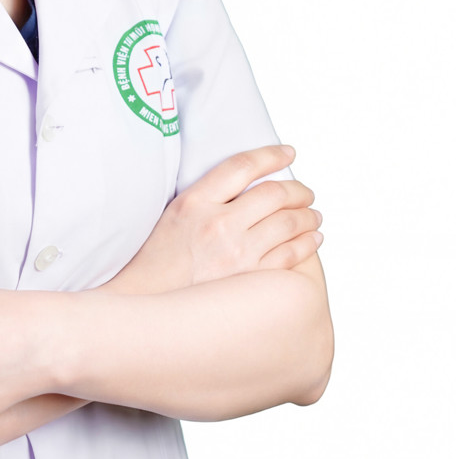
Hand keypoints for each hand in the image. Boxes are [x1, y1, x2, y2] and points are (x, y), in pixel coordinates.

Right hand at [105, 144, 321, 295]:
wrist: (145, 304)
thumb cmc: (157, 261)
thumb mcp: (173, 214)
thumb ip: (206, 197)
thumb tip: (245, 184)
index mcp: (194, 202)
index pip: (243, 166)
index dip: (271, 155)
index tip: (288, 153)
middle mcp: (217, 224)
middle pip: (274, 194)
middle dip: (299, 190)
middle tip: (306, 193)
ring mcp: (236, 254)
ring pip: (288, 223)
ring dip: (308, 216)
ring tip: (314, 216)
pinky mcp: (249, 281)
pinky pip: (290, 256)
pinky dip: (307, 244)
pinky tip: (313, 240)